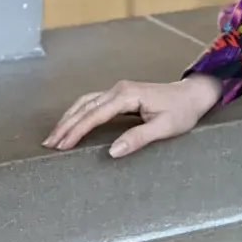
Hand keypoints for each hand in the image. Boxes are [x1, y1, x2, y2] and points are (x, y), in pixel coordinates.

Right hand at [42, 74, 223, 157]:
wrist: (192, 95)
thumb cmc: (181, 111)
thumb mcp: (164, 127)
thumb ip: (138, 138)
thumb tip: (112, 151)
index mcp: (128, 95)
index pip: (95, 115)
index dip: (76, 130)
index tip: (62, 146)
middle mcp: (119, 89)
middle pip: (85, 107)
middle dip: (65, 125)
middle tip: (49, 145)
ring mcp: (118, 90)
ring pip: (85, 103)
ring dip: (68, 118)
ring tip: (53, 137)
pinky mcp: (120, 94)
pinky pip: (92, 102)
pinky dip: (78, 113)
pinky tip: (70, 124)